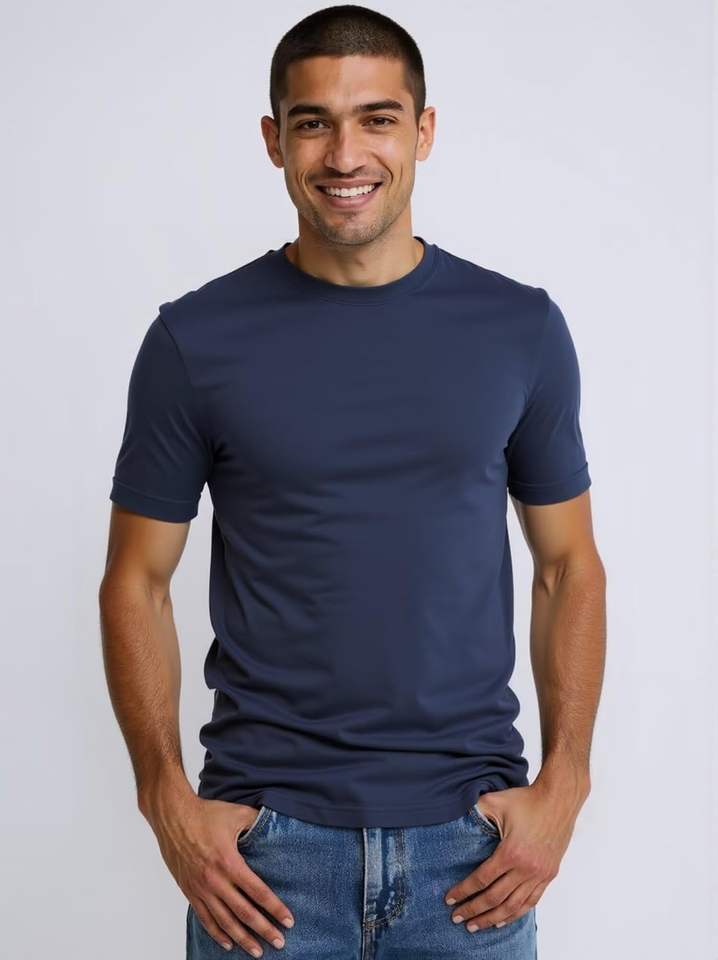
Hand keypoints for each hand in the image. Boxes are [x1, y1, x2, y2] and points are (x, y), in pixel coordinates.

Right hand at [143, 785, 293, 955]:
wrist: (172, 816)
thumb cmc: (205, 813)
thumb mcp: (237, 813)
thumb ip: (258, 821)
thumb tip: (276, 824)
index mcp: (229, 862)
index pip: (258, 892)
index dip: (275, 908)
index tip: (288, 921)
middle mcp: (215, 880)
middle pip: (244, 912)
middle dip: (264, 930)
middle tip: (280, 942)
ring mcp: (200, 888)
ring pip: (225, 921)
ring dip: (243, 938)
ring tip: (258, 951)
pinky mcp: (189, 891)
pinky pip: (205, 918)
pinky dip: (217, 933)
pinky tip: (228, 943)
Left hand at [443, 780, 582, 932]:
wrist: (558, 800)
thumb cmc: (526, 799)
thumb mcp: (495, 802)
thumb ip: (474, 812)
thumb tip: (454, 819)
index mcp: (510, 852)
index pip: (481, 879)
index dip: (463, 891)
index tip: (449, 900)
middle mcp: (526, 868)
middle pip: (494, 898)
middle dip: (473, 910)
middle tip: (457, 918)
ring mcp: (539, 874)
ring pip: (513, 906)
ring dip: (492, 918)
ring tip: (476, 925)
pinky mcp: (548, 875)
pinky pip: (530, 902)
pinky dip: (515, 914)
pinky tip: (502, 920)